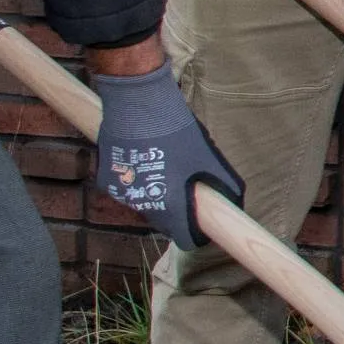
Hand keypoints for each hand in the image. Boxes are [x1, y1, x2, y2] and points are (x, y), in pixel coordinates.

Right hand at [91, 66, 242, 251]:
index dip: (197, 232)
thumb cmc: (177, 131)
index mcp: (169, 206)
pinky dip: (138, 182)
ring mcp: (122, 193)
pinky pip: (128, 189)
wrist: (136, 103)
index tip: (203, 219)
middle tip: (188, 188)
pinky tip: (146, 160)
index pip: (185, 239)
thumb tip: (237, 202)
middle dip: (178, 212)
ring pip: (146, 205)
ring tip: (166, 168)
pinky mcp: (106, 179)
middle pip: (165, 223)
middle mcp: (142, 206)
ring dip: (157, 195)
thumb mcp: (208, 157)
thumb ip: (224, 184)